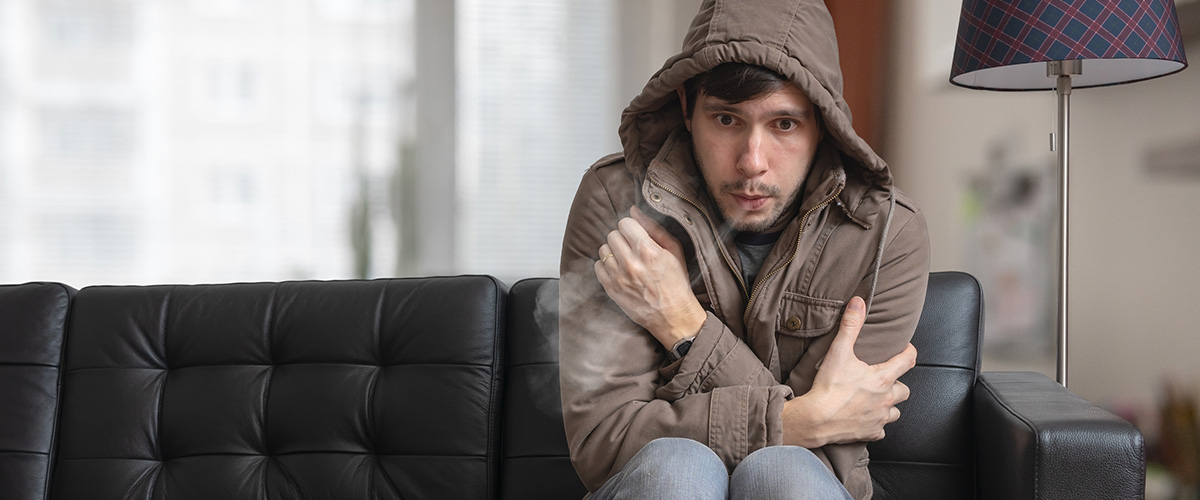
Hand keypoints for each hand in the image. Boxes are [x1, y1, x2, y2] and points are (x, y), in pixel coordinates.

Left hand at [594, 206, 704, 347]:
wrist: (673, 316)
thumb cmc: (676, 283)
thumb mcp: (674, 250)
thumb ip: (654, 228)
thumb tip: (634, 210)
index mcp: (648, 250)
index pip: (625, 223)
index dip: (631, 227)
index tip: (636, 234)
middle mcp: (631, 263)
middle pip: (612, 234)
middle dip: (622, 238)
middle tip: (632, 248)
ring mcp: (618, 277)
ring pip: (603, 249)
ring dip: (613, 251)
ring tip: (626, 260)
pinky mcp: (611, 289)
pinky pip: (597, 266)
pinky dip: (606, 266)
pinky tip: (619, 270)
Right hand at [781, 297, 915, 447]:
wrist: (816, 418)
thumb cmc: (828, 387)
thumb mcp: (839, 351)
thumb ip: (851, 325)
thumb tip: (859, 302)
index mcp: (883, 378)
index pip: (908, 361)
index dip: (909, 352)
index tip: (905, 349)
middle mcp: (887, 399)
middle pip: (905, 390)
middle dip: (897, 383)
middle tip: (885, 379)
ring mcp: (880, 417)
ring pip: (895, 411)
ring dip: (889, 405)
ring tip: (877, 399)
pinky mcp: (871, 432)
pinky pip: (881, 429)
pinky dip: (876, 423)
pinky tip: (866, 418)